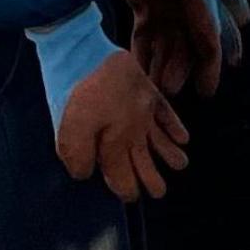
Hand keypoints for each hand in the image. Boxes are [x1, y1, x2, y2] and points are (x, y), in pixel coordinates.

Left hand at [55, 48, 189, 201]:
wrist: (84, 51)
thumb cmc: (73, 91)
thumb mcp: (66, 128)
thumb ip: (77, 156)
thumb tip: (85, 174)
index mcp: (114, 142)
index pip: (124, 174)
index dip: (127, 188)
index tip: (131, 197)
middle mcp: (134, 131)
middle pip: (145, 160)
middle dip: (152, 179)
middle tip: (159, 193)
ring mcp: (143, 111)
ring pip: (160, 140)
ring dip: (170, 155)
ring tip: (180, 165)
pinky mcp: (147, 92)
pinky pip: (167, 114)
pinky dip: (175, 126)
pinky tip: (184, 136)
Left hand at [120, 0, 232, 97]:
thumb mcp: (205, 6)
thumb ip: (211, 34)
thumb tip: (216, 59)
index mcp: (210, 3)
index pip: (214, 39)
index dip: (213, 65)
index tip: (210, 89)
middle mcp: (190, 7)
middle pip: (187, 46)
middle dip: (181, 70)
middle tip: (174, 92)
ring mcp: (166, 8)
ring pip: (166, 45)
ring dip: (162, 66)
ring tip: (158, 88)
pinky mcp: (143, 8)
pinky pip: (145, 37)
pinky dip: (143, 54)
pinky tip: (141, 72)